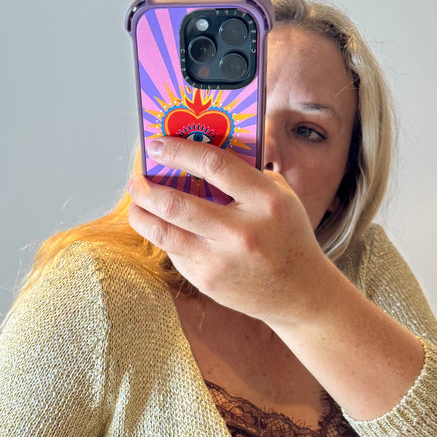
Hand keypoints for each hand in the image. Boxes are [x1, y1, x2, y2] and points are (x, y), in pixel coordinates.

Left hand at [127, 136, 330, 327]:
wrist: (300, 292)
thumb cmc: (287, 236)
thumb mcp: (280, 197)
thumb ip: (246, 174)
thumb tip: (198, 151)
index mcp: (265, 201)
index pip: (214, 165)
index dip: (180, 151)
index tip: (158, 145)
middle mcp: (241, 232)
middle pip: (177, 204)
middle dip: (146, 188)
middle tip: (136, 179)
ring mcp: (221, 261)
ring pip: (164, 233)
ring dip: (141, 215)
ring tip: (136, 203)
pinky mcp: (207, 281)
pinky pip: (175, 253)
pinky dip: (165, 237)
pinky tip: (163, 227)